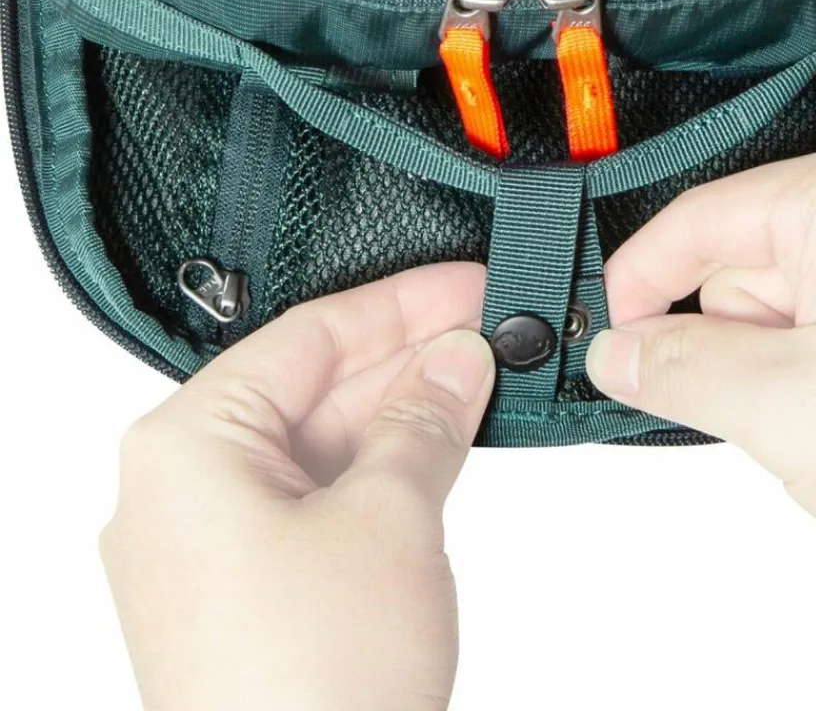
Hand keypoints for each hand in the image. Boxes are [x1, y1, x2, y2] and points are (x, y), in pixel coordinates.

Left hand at [100, 263, 492, 710]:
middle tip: (488, 326)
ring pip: (321, 442)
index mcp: (187, 446)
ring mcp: (215, 543)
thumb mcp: (390, 517)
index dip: (400, 304)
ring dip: (401, 413)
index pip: (307, 336)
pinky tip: (441, 442)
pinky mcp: (250, 588)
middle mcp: (186, 487)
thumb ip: (426, 419)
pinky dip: (382, 469)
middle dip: (407, 357)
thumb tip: (459, 359)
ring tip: (481, 376)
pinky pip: (319, 496)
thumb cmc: (313, 686)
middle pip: (313, 385)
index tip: (465, 285)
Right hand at [588, 133, 815, 625]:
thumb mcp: (779, 405)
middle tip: (767, 406)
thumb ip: (674, 367)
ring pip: (762, 313)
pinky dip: (794, 384)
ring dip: (763, 375)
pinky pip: (804, 337)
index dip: (639, 283)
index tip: (609, 343)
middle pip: (729, 268)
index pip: (697, 220)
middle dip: (723, 345)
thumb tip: (615, 350)